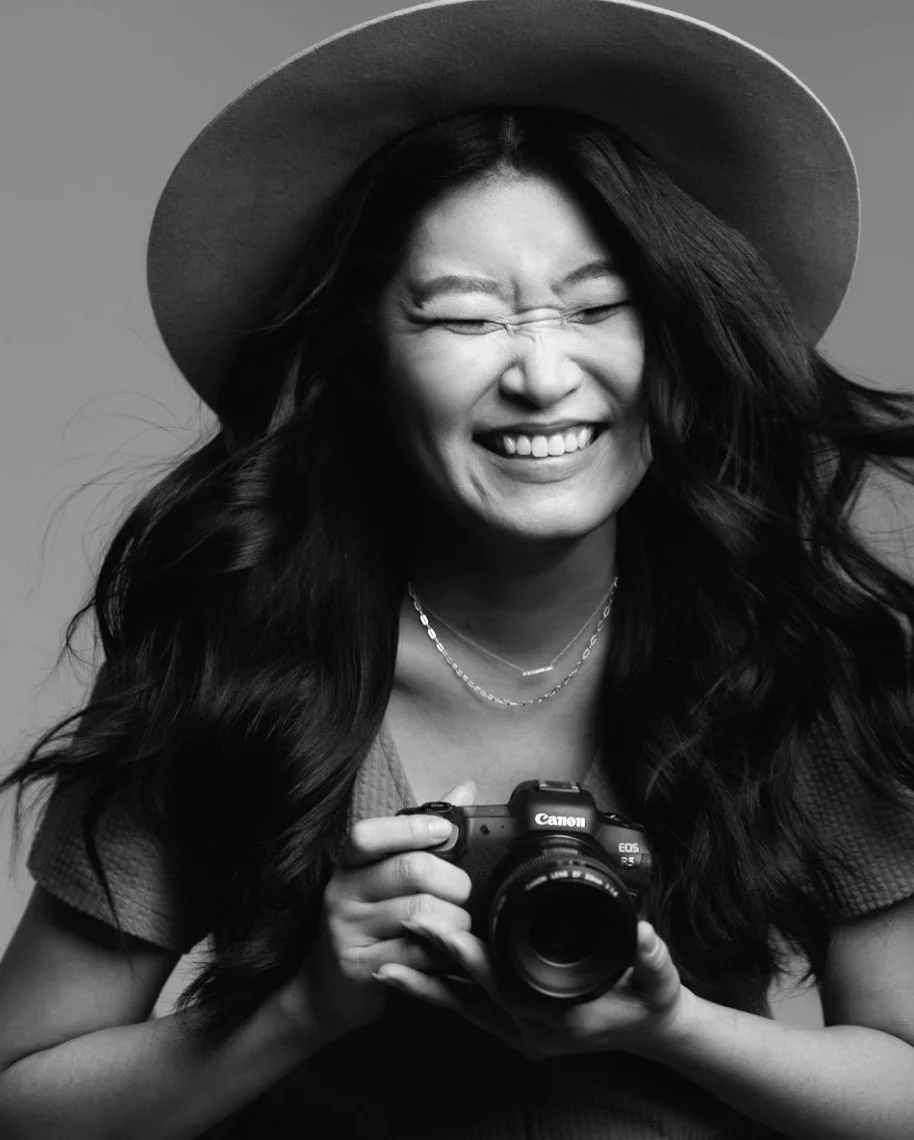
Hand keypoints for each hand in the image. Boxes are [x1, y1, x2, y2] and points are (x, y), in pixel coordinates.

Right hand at [281, 780, 476, 1045]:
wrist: (325, 990)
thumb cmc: (367, 920)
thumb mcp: (383, 873)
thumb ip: (423, 832)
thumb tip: (465, 788)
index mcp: (348, 864)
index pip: (369, 834)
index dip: (412, 828)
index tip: (445, 831)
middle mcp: (342, 893)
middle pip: (410, 870)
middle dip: (453, 880)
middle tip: (463, 893)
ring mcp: (348, 931)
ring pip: (421, 913)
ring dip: (455, 919)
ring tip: (460, 924)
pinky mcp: (361, 968)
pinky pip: (418, 952)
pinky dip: (444, 950)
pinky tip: (449, 950)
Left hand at [372, 912, 694, 1061]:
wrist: (656, 1033)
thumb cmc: (653, 1001)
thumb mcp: (660, 980)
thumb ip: (652, 959)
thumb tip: (645, 935)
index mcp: (561, 1016)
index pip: (508, 985)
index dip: (475, 960)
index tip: (445, 932)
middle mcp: (534, 1029)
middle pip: (473, 995)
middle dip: (436, 964)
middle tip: (402, 929)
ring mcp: (522, 1032)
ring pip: (464, 1008)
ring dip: (426, 987)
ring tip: (382, 966)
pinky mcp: (515, 1027)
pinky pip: (471, 1011)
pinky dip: (442, 995)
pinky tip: (414, 979)